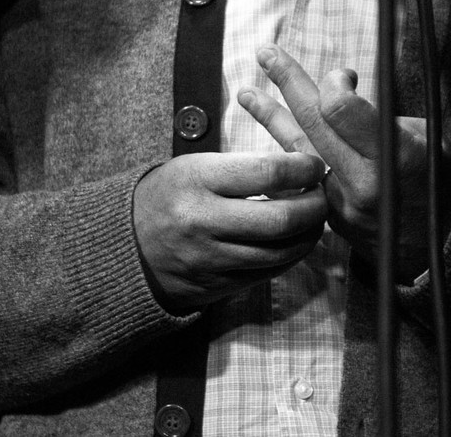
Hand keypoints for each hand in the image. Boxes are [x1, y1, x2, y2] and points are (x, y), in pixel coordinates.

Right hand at [133, 152, 327, 310]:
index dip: (302, 168)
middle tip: (324, 195)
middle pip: (281, 219)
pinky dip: (290, 257)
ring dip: (309, 235)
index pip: (267, 172)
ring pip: (280, 252)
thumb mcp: (194, 167)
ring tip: (316, 219)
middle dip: (315, 207)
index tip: (314, 165)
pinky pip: (267, 273)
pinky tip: (295, 242)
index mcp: (196, 181)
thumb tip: (299, 169)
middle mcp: (202, 221)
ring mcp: (210, 259)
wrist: (126, 246)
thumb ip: (242, 168)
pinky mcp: (216, 286)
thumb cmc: (168, 196)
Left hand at [238, 44, 450, 280]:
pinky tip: (266, 130)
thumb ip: (381, 119)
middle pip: (313, 122)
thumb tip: (341, 96)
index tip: (345, 77)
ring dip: (270, 115)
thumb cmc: (438, 182)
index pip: (342, 110)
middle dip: (289, 81)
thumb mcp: (428, 141)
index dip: (336, 83)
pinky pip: (299, 174)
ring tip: (245, 92)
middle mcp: (362, 182)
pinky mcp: (324, 213)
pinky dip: (284, 149)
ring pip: (297, 149)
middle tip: (266, 53)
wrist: (434, 245)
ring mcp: (338, 201)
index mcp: (395, 158)